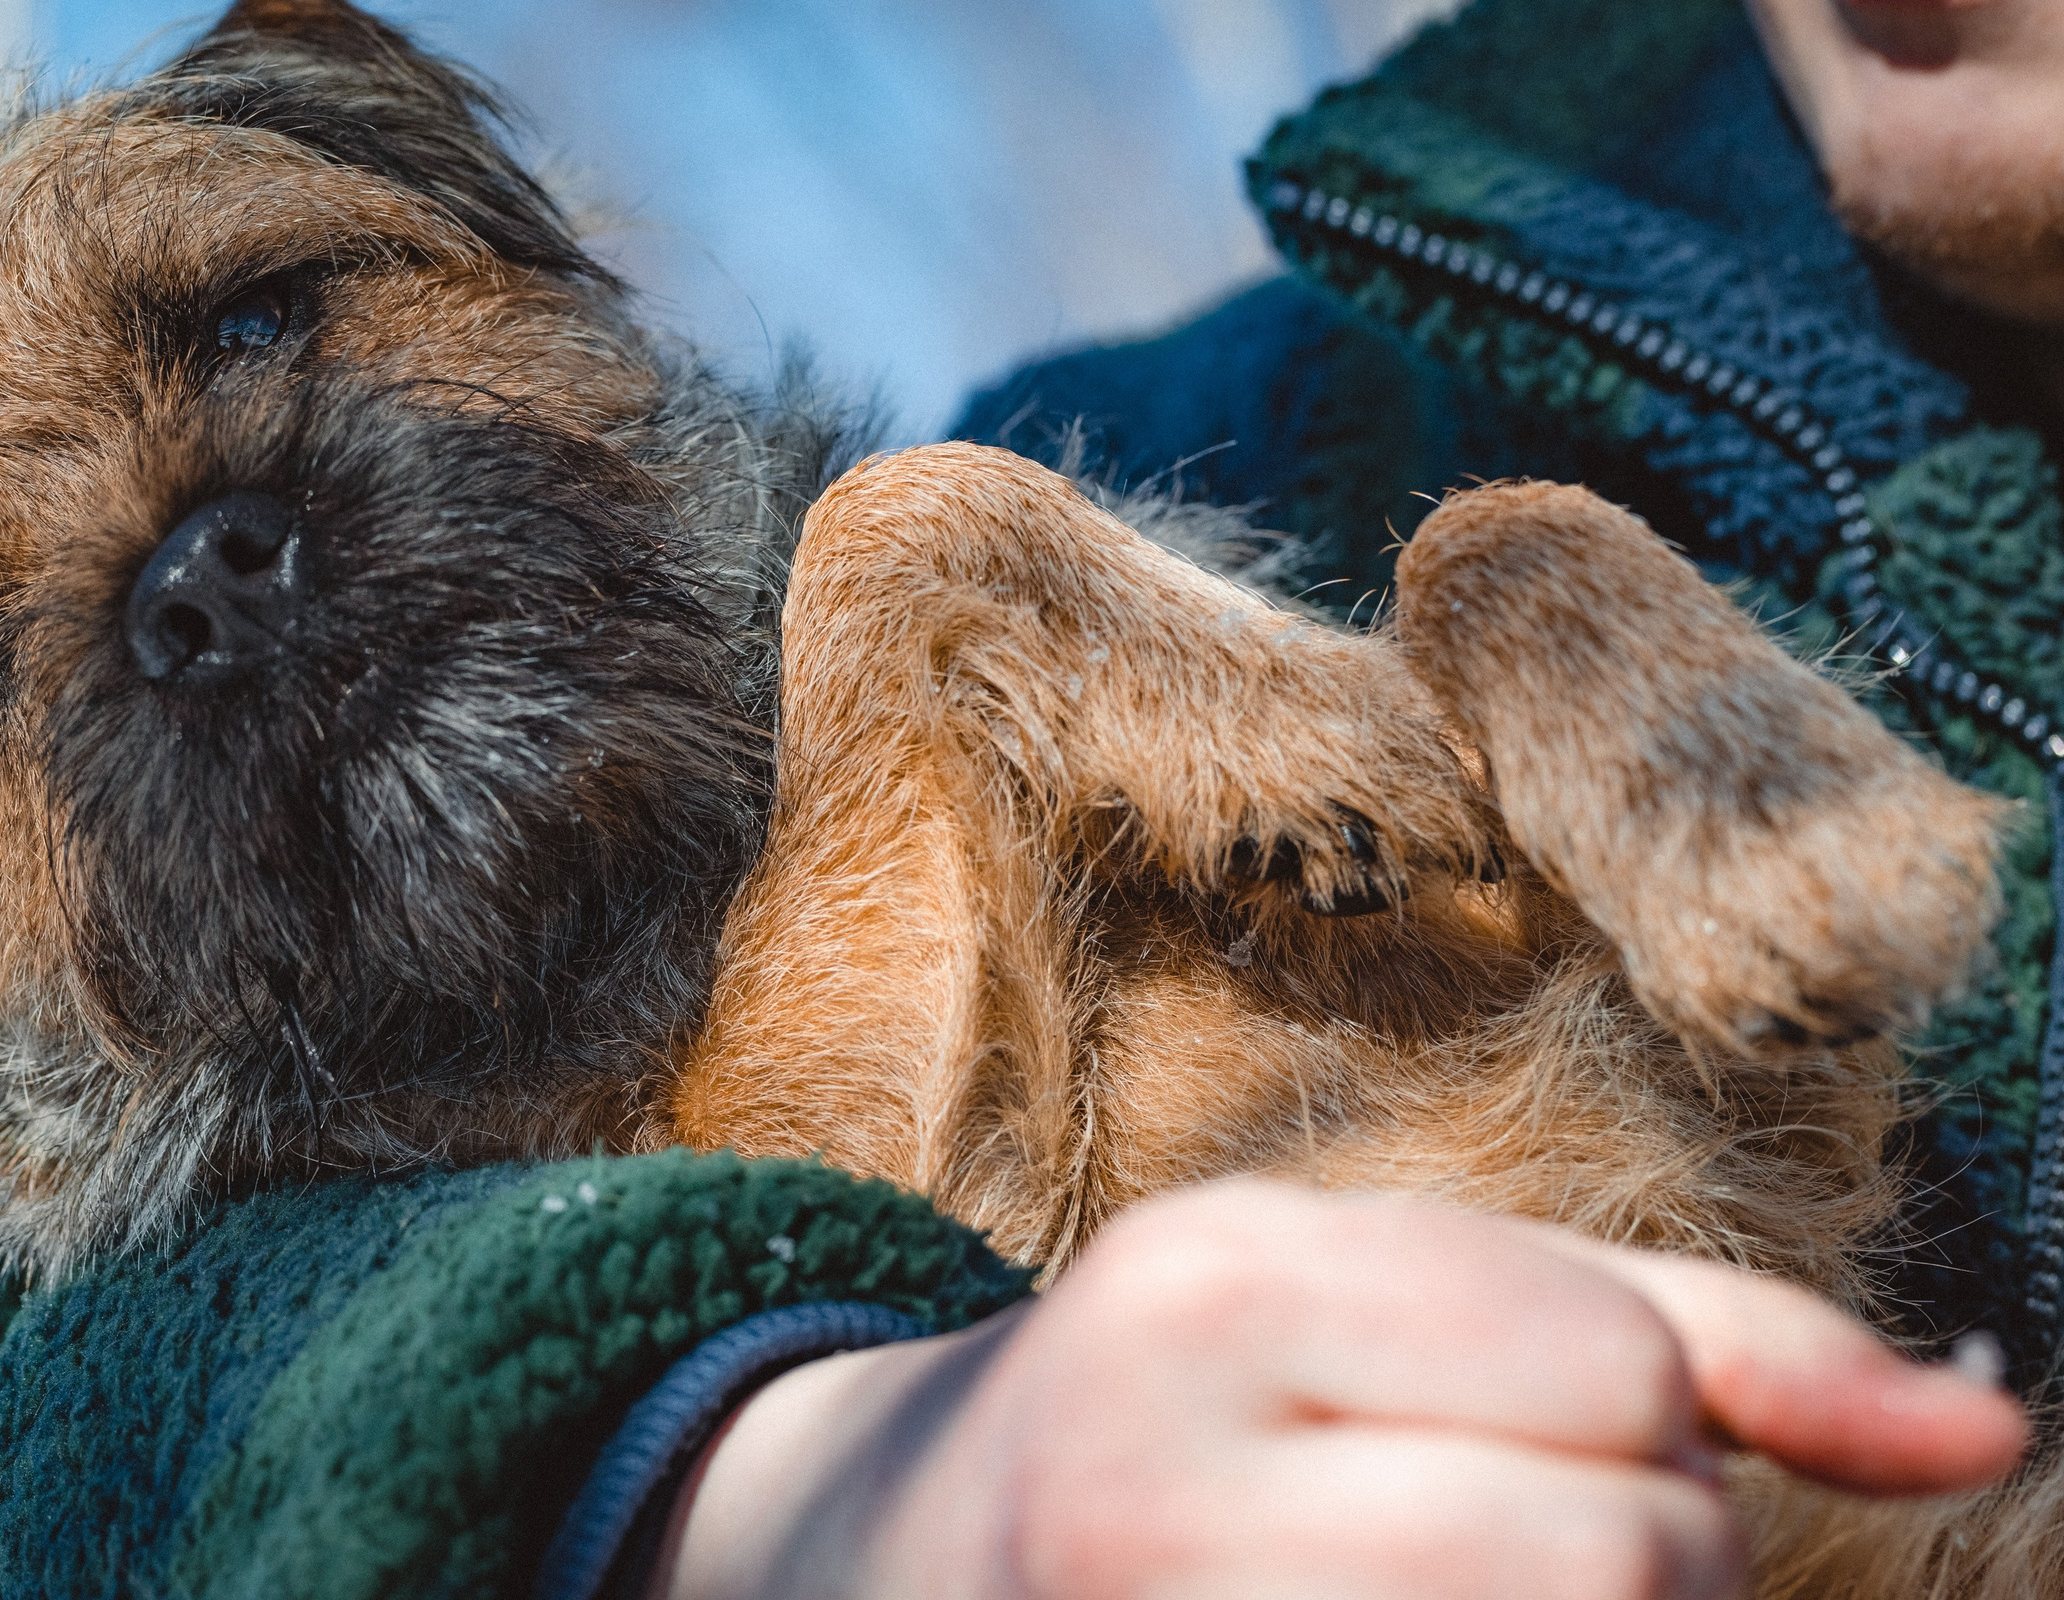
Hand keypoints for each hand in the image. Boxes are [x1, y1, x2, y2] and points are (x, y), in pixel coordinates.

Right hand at [655, 1179, 2026, 1599]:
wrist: (888, 1559)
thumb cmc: (1185, 1409)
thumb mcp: (1385, 1293)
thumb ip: (1699, 1326)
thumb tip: (1988, 1425)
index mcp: (1216, 1280)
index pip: (1625, 1376)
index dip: (1642, 1427)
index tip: (1526, 1438)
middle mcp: (1163, 1469)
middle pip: (1631, 1558)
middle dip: (1633, 1560)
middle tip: (1493, 1548)